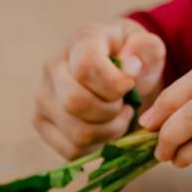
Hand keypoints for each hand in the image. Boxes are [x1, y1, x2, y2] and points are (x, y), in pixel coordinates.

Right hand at [36, 19, 165, 158]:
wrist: (116, 74)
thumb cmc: (133, 60)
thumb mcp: (149, 49)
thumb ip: (146, 51)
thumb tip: (130, 68)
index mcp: (79, 41)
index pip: (86, 67)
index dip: (114, 85)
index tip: (129, 87)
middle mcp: (52, 67)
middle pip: (75, 102)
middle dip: (111, 112)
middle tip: (125, 105)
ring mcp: (43, 98)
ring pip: (76, 132)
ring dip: (108, 132)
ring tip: (119, 117)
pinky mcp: (42, 124)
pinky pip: (71, 150)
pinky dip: (96, 147)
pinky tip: (105, 130)